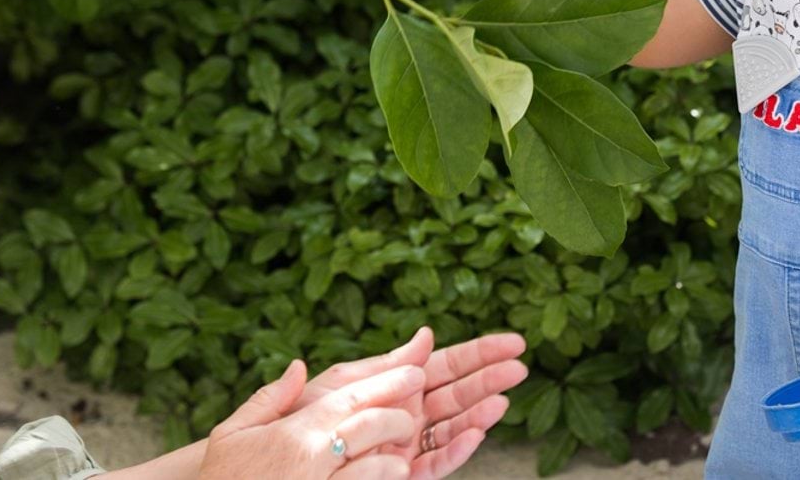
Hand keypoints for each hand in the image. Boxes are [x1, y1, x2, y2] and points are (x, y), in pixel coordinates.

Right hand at [201, 360, 424, 479]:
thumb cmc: (223, 477)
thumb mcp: (232, 433)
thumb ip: (269, 398)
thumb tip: (298, 367)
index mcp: (295, 433)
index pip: (351, 399)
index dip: (388, 383)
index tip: (415, 373)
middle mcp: (312, 458)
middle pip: (369, 427)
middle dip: (398, 418)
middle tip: (413, 415)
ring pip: (374, 468)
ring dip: (394, 460)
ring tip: (401, 457)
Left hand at [293, 328, 528, 479]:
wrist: (278, 463)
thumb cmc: (303, 419)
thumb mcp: (343, 384)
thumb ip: (387, 365)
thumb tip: (427, 334)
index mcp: (397, 385)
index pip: (447, 365)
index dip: (480, 353)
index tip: (513, 342)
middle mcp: (409, 414)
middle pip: (459, 393)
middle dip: (490, 379)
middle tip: (521, 365)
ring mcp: (408, 446)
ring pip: (453, 427)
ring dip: (480, 413)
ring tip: (504, 400)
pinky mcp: (402, 475)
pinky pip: (434, 463)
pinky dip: (457, 450)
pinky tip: (476, 433)